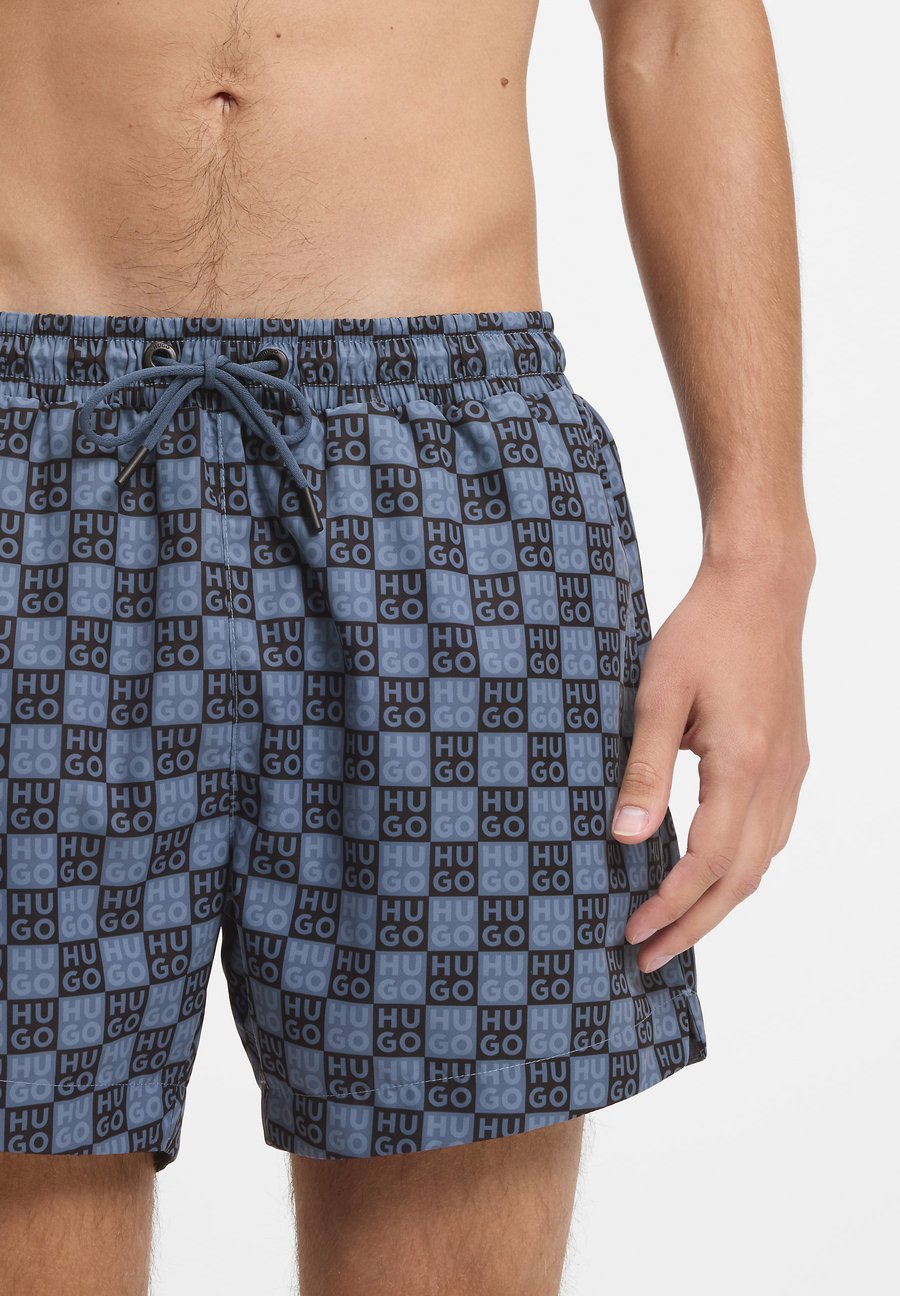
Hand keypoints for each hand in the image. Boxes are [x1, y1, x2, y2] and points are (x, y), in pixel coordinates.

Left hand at [613, 550, 813, 972]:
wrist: (762, 588)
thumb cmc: (703, 632)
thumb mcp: (656, 695)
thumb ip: (643, 770)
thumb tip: (623, 838)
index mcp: (743, 764)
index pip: (708, 862)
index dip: (671, 905)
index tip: (633, 932)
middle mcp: (777, 777)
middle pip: (742, 879)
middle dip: (694, 925)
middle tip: (648, 957)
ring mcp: (791, 771)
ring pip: (762, 862)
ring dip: (719, 903)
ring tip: (674, 928)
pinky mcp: (791, 760)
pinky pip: (771, 834)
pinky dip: (740, 869)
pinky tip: (710, 875)